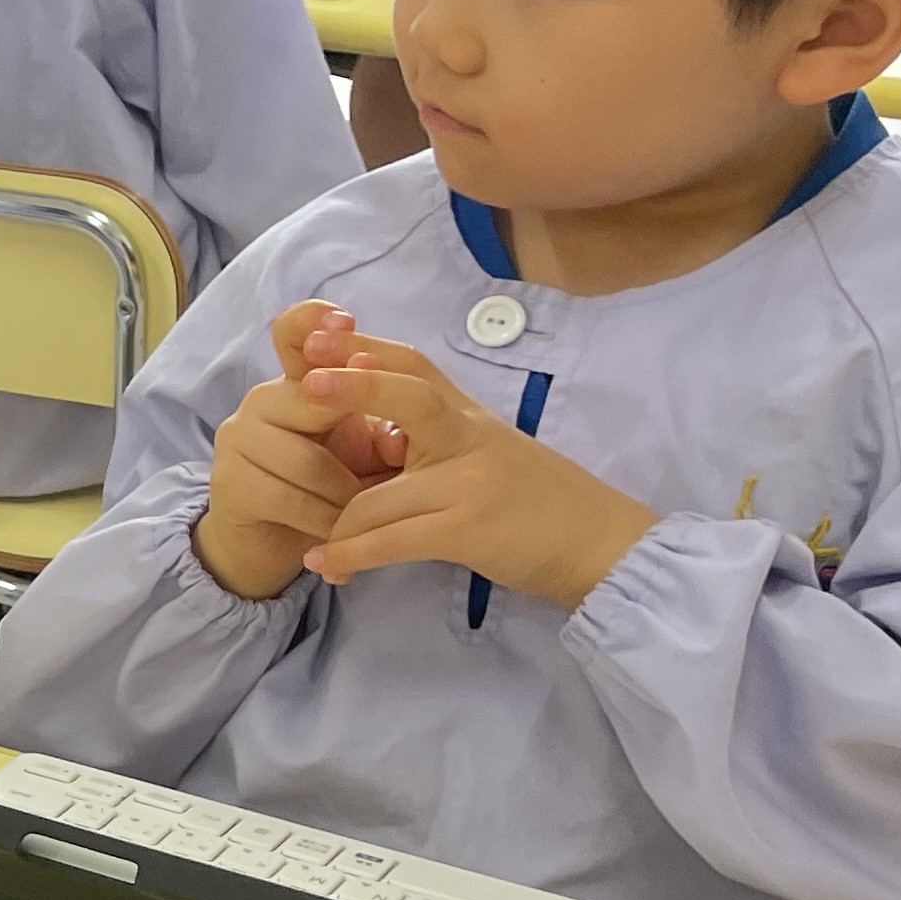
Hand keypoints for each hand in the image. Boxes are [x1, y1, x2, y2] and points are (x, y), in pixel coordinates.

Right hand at [192, 301, 404, 599]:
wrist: (277, 541)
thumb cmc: (328, 486)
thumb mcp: (363, 451)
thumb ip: (381, 431)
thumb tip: (401, 436)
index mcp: (296, 382)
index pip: (292, 333)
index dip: (313, 320)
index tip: (346, 320)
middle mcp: (262, 399)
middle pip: (315, 400)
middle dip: (359, 439)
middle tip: (388, 469)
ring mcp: (238, 439)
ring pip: (309, 461)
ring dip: (347, 495)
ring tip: (366, 514)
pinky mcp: (229, 482)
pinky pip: (292, 499)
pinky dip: (326, 520)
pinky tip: (339, 531)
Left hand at [297, 340, 659, 610]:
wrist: (601, 544)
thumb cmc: (537, 502)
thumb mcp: (484, 452)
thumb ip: (434, 435)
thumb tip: (368, 426)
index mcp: (468, 414)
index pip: (413, 363)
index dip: (364, 346)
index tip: (317, 334)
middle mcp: (469, 436)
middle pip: (406, 396)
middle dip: (349, 389)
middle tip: (299, 388)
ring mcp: (469, 481)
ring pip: (378, 494)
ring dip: (335, 526)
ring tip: (311, 545)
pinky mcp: (467, 528)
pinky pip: (392, 539)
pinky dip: (351, 554)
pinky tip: (326, 564)